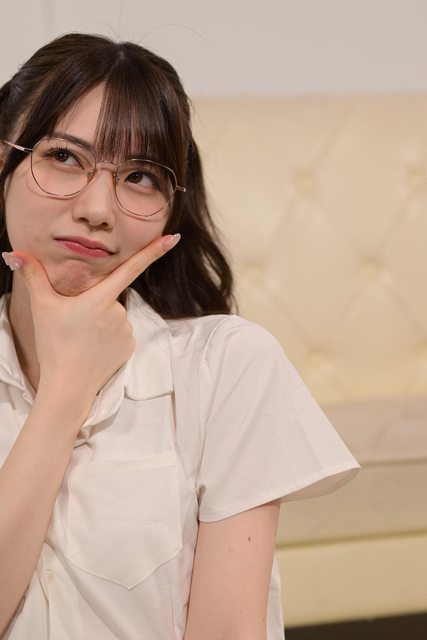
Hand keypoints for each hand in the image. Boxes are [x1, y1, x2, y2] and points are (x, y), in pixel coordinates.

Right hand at [4, 234, 179, 404]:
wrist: (68, 386)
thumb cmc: (54, 345)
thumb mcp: (42, 307)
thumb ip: (32, 276)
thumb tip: (12, 253)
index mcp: (100, 297)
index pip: (132, 267)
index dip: (153, 251)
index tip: (173, 237)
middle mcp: (119, 312)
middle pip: (107, 298)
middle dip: (93, 306)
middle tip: (73, 325)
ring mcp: (127, 331)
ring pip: (114, 317)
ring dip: (100, 323)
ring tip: (81, 340)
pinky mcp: (130, 347)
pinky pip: (120, 334)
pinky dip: (108, 338)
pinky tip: (93, 349)